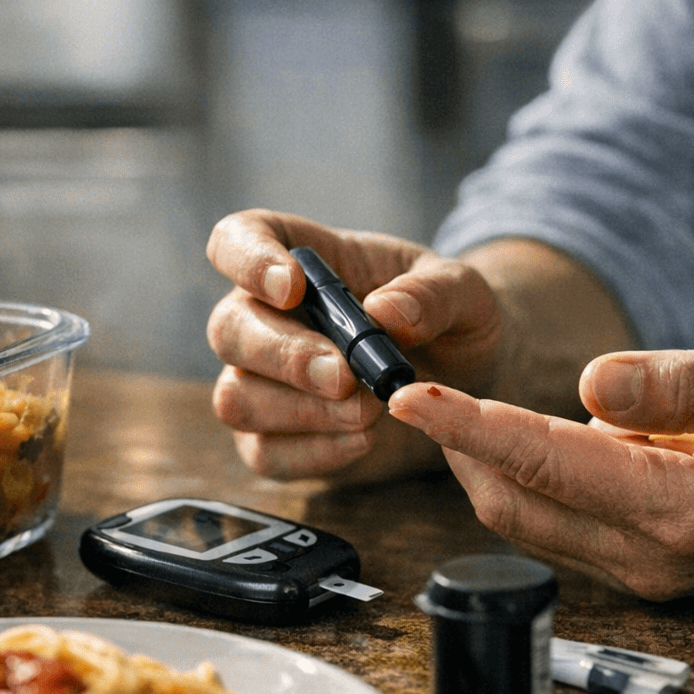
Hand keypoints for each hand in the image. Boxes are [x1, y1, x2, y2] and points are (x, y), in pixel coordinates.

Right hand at [205, 209, 505, 480]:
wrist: (466, 383)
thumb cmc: (449, 321)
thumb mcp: (462, 292)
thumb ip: (430, 294)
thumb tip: (384, 312)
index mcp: (298, 261)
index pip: (236, 240)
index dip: (247, 260)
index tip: (291, 287)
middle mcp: (263, 318)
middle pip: (227, 329)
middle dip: (283, 356)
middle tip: (345, 376)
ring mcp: (260, 383)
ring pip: (235, 398)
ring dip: (301, 411)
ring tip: (370, 411)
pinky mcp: (274, 441)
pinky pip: (265, 453)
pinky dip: (314, 452)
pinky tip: (364, 442)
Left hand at [387, 349, 693, 598]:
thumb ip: (686, 385)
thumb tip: (589, 381)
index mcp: (680, 511)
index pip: (543, 462)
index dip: (466, 425)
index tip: (407, 394)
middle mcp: (648, 556)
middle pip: (511, 502)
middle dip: (454, 445)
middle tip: (416, 383)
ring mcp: (643, 570)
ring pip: (526, 518)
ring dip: (481, 463)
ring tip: (450, 402)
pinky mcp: (643, 565)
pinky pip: (557, 523)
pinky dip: (521, 478)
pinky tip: (516, 433)